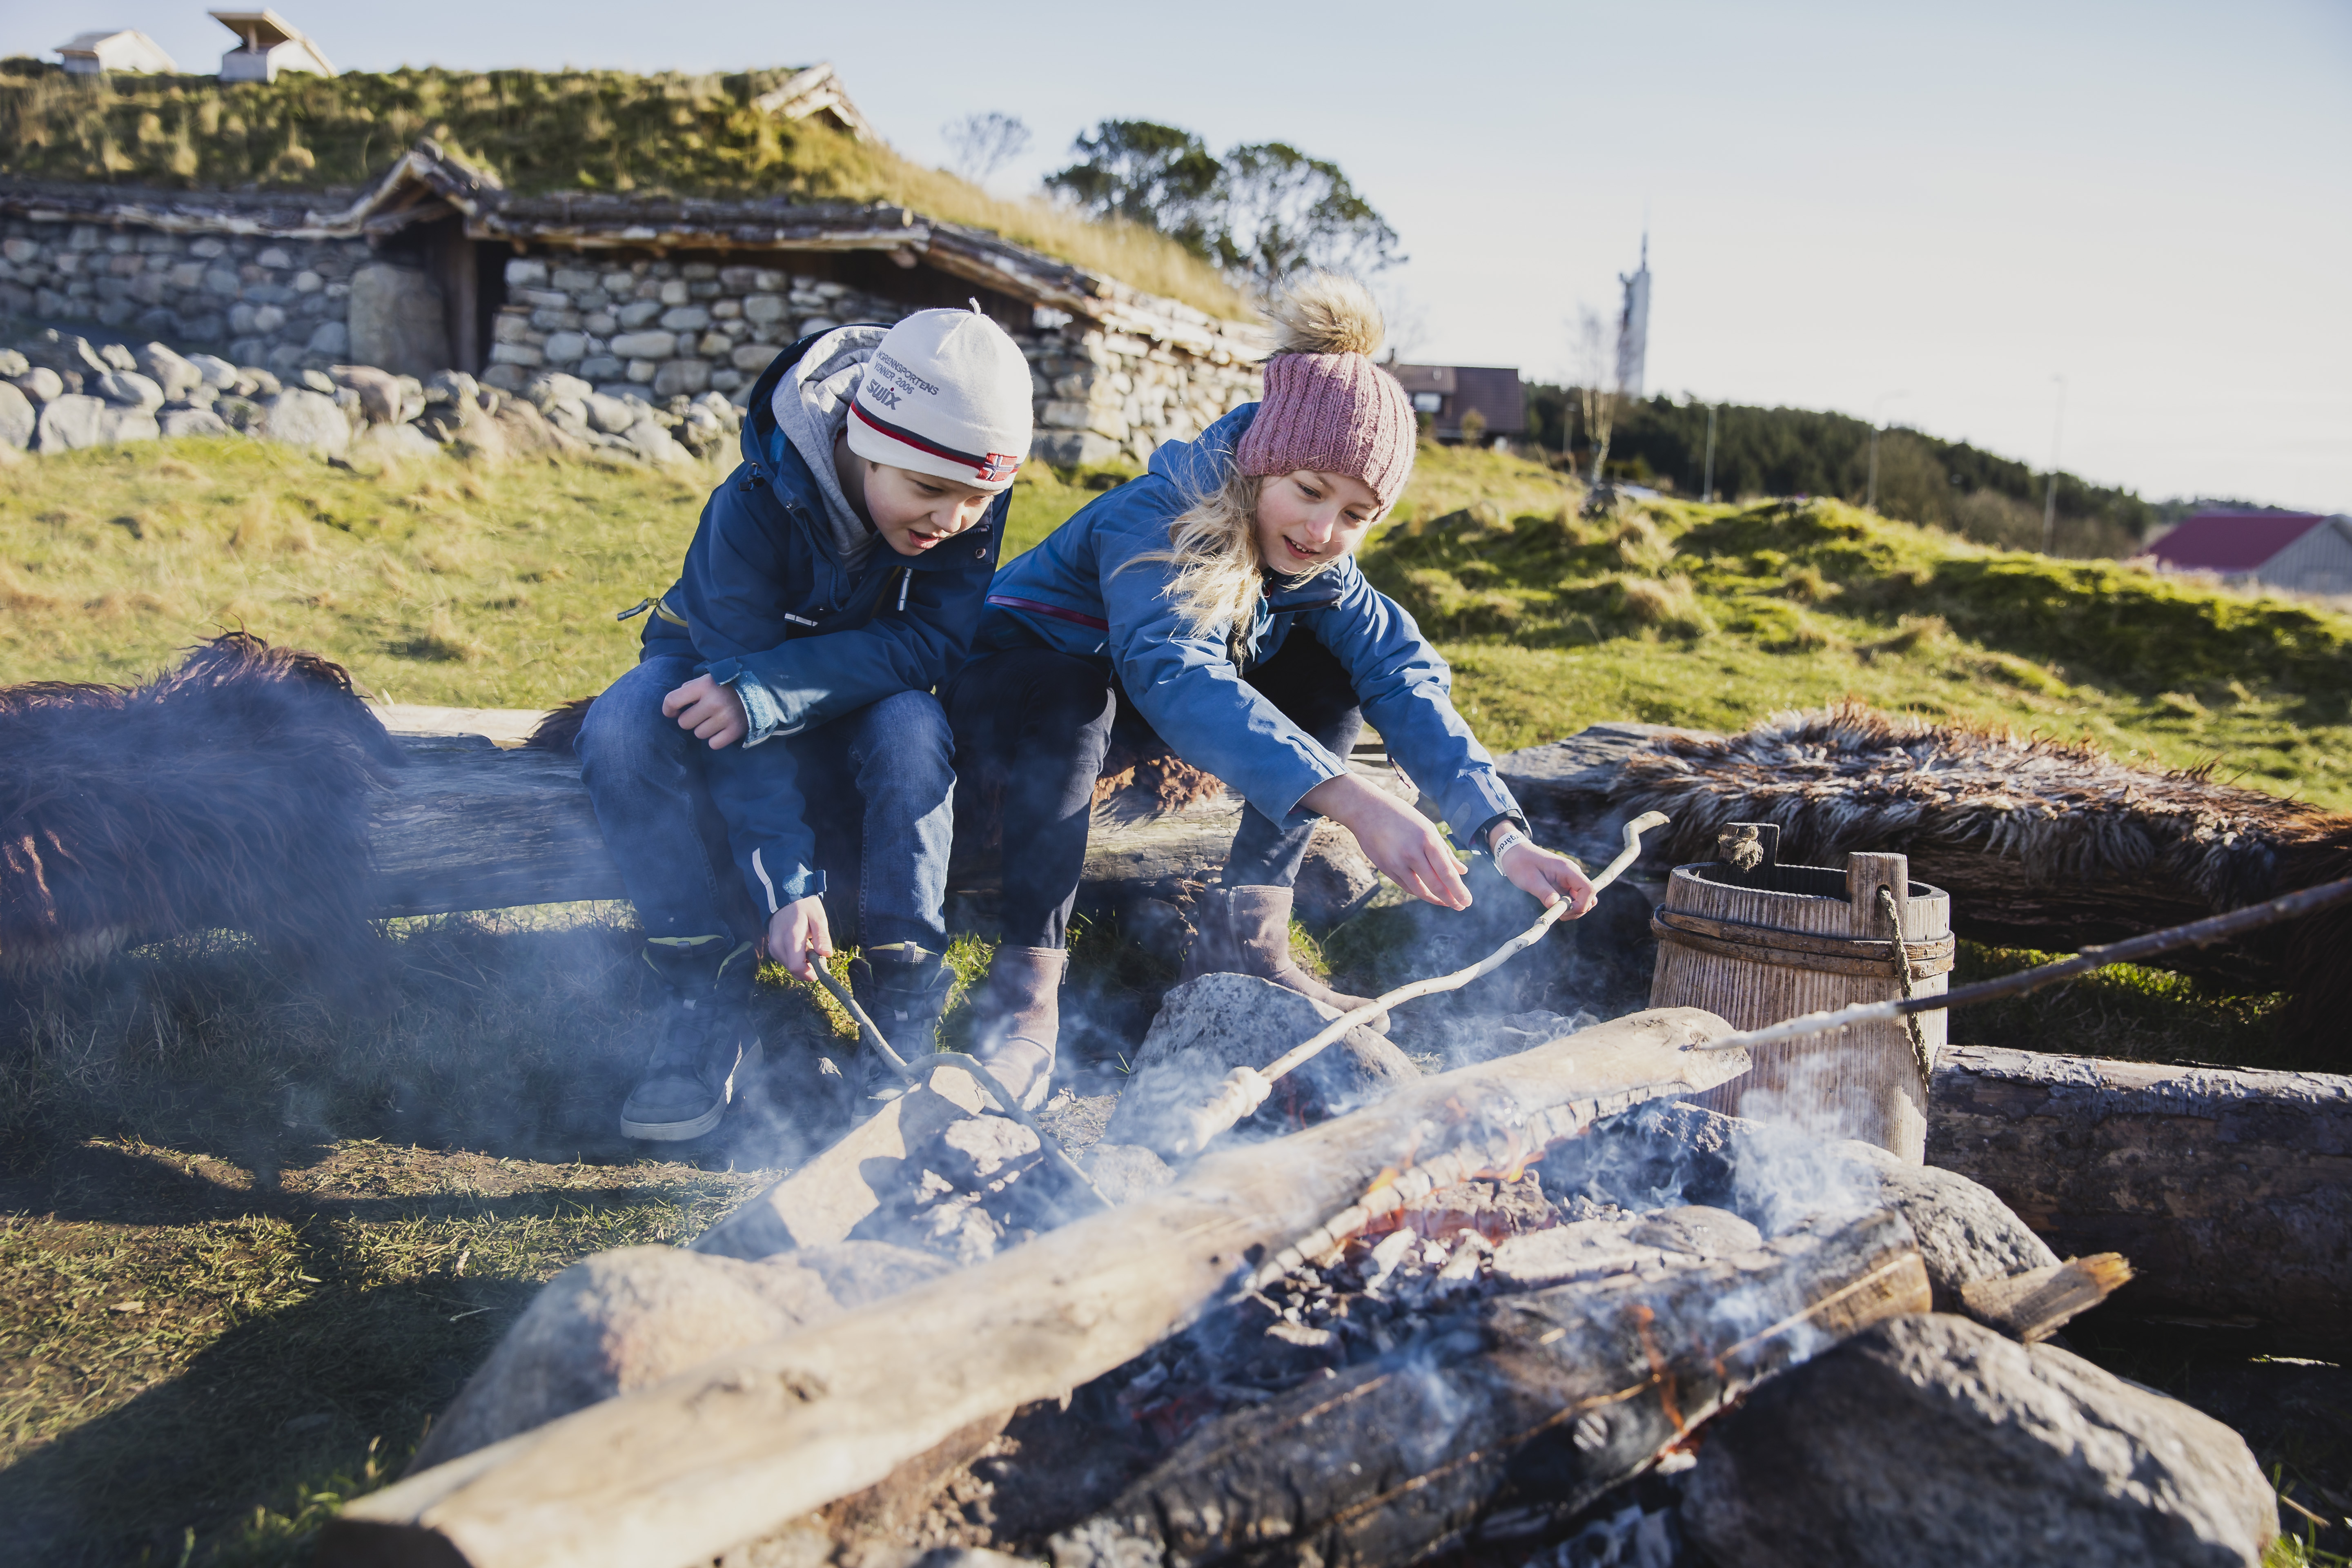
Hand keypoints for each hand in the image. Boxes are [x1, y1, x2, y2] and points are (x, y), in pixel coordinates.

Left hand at [663, 674, 746, 748]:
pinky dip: (715, 739)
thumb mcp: (709, 678)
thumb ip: (690, 688)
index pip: (672, 701)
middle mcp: (713, 702)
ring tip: (715, 719)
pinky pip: (714, 744)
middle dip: (690, 719)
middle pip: (684, 723)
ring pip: (699, 734)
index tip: (673, 712)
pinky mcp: (736, 730)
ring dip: (704, 729)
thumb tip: (674, 706)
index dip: (668, 709)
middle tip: (701, 714)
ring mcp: (725, 717)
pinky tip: (722, 729)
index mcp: (704, 686)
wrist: (761, 689)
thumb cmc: (728, 684)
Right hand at [764, 896, 832, 981]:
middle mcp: (778, 946)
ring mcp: (773, 948)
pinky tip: (800, 945)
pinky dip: (796, 959)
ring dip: (803, 963)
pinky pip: (786, 962)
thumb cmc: (804, 907)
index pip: (797, 967)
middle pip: (794, 971)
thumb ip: (822, 937)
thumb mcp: (818, 917)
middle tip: (817, 951)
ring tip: (808, 945)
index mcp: (791, 938)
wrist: (784, 898)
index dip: (810, 973)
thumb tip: (826, 955)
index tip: (821, 966)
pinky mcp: (773, 950)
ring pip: (791, 968)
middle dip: (809, 968)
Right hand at [1301, 774, 1471, 909]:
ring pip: (1420, 890)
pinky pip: (1406, 885)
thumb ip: (1445, 851)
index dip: (1459, 890)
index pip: (1447, 872)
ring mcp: (1397, 862)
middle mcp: (1412, 853)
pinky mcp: (1386, 868)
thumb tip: (1463, 871)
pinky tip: (1428, 892)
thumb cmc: (1402, 816)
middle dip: (1450, 899)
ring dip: (1435, 899)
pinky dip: (1419, 891)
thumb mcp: (1427, 828)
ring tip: (1446, 903)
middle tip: (1461, 907)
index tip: (1467, 902)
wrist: (1366, 810)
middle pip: (1435, 884)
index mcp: (1427, 839)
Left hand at [1492, 826, 1597, 917]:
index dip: (1582, 904)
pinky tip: (1553, 906)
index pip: (1588, 889)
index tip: (1565, 912)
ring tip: (1555, 911)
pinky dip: (1567, 906)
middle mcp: (1572, 873)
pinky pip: (1573, 898)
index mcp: (1567, 869)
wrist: (1514, 852)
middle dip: (1578, 909)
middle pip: (1589, 896)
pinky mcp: (1563, 884)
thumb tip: (1554, 905)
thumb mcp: (1529, 879)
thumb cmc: (1520, 863)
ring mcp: (1569, 879)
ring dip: (1573, 909)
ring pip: (1582, 899)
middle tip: (1559, 914)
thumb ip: (1543, 892)